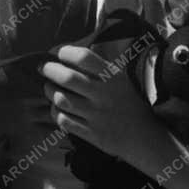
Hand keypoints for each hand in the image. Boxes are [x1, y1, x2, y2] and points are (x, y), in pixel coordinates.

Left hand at [42, 44, 169, 167]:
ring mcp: (97, 116)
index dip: (65, 52)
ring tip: (49, 87)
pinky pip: (63, 120)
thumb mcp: (121, 79)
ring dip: (50, 91)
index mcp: (113, 77)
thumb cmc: (129, 102)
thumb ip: (100, 66)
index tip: (58, 53)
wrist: (144, 136)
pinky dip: (55, 112)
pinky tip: (57, 107)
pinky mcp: (91, 134)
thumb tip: (69, 53)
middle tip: (44, 68)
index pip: (84, 57)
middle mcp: (104, 95)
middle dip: (49, 70)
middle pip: (67, 78)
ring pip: (61, 99)